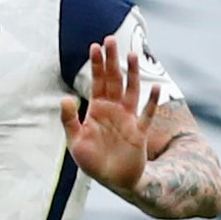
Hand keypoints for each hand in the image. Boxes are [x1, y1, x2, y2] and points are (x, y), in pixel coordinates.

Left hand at [63, 35, 161, 194]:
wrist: (113, 180)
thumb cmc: (92, 161)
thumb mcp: (75, 140)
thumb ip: (69, 120)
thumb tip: (64, 98)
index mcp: (97, 110)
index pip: (97, 82)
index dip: (97, 65)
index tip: (95, 46)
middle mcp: (114, 110)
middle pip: (114, 80)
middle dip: (112, 60)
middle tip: (110, 39)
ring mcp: (128, 119)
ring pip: (131, 90)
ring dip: (132, 73)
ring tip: (132, 54)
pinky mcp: (140, 132)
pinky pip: (148, 113)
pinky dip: (152, 101)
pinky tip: (157, 87)